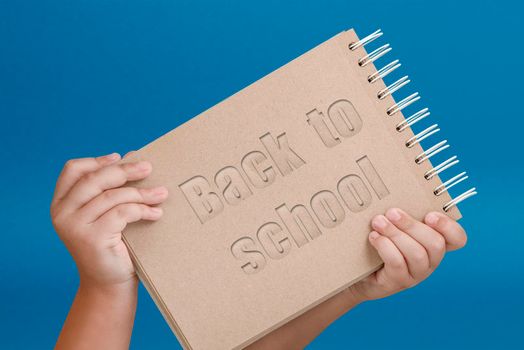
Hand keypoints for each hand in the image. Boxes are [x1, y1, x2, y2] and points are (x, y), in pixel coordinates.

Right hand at [50, 153, 168, 289]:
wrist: (109, 284)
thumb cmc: (111, 245)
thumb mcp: (103, 215)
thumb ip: (108, 192)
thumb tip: (133, 159)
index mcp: (61, 204)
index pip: (73, 170)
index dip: (97, 161)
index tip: (120, 157)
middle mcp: (62, 213)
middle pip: (95, 179)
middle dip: (125, 171)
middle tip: (149, 168)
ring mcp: (74, 226)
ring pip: (112, 196)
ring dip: (141, 192)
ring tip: (161, 193)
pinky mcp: (92, 238)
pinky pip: (123, 212)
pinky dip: (143, 210)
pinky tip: (156, 213)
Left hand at [348, 208, 466, 301]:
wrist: (359, 271)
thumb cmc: (380, 241)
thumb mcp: (394, 225)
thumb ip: (401, 212)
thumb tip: (394, 184)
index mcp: (434, 243)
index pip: (457, 238)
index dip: (449, 226)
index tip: (430, 215)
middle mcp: (430, 260)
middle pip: (435, 243)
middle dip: (412, 225)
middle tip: (391, 212)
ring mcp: (416, 274)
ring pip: (416, 254)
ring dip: (395, 234)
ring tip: (378, 222)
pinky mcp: (398, 281)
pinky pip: (398, 263)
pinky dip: (385, 247)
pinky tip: (374, 237)